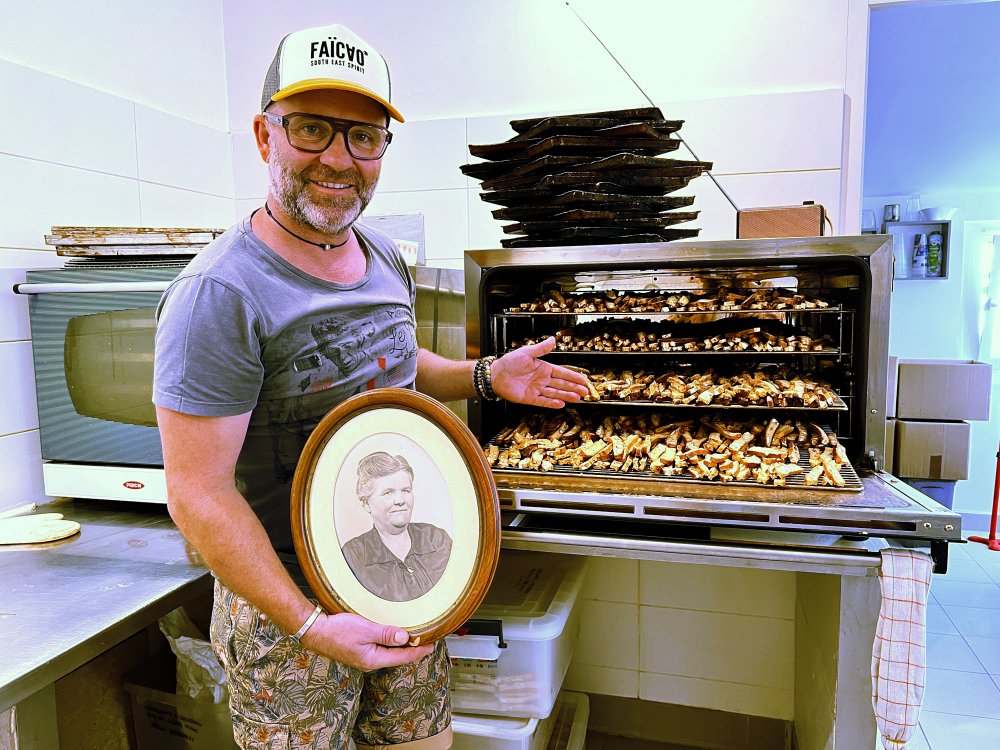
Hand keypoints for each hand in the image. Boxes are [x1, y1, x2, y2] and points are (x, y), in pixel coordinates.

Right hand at [301, 612, 432, 670]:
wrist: (315, 631)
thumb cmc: (337, 631)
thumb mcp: (365, 630)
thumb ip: (386, 634)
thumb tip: (405, 638)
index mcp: (372, 659)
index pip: (401, 657)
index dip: (417, 652)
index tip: (431, 646)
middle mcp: (369, 662)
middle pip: (396, 657)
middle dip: (411, 651)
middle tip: (426, 642)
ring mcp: (363, 658)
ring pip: (388, 654)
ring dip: (400, 647)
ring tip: (413, 640)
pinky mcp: (357, 652)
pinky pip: (379, 650)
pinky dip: (389, 644)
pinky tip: (392, 638)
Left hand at [491, 337, 589, 407]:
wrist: (495, 374)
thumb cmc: (509, 362)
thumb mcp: (526, 353)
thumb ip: (540, 349)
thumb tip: (553, 339)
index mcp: (543, 368)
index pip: (562, 373)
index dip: (573, 377)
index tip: (583, 380)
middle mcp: (542, 380)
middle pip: (561, 385)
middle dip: (574, 388)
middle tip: (585, 392)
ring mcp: (536, 389)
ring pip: (554, 393)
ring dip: (566, 396)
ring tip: (577, 398)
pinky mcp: (529, 398)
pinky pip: (542, 401)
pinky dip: (551, 403)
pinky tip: (561, 404)